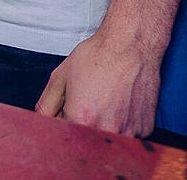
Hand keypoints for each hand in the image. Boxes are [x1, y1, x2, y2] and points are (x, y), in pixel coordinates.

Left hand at [35, 27, 160, 135]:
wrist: (131, 46)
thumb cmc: (97, 57)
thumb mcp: (61, 77)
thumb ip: (46, 105)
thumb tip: (41, 122)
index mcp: (82, 119)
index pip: (64, 136)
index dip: (63, 122)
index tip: (67, 111)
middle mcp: (107, 129)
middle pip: (86, 141)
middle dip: (82, 125)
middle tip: (88, 101)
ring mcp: (129, 131)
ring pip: (108, 139)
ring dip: (103, 125)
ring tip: (105, 100)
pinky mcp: (145, 129)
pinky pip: (128, 135)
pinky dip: (122, 124)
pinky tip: (120, 103)